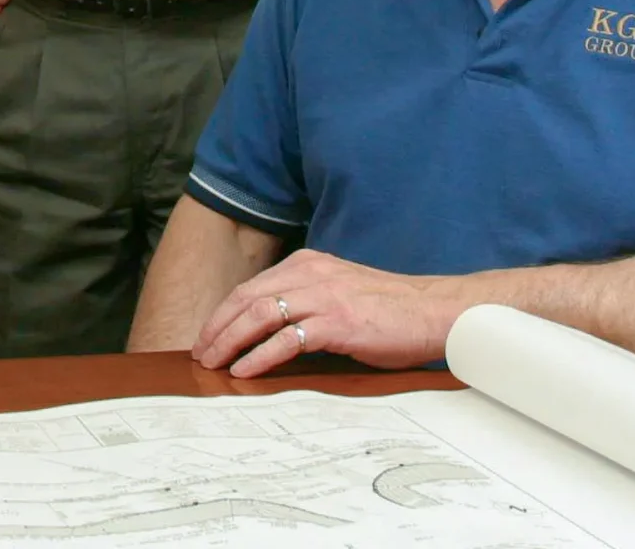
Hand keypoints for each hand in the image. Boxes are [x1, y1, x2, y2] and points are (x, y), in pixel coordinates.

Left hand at [191, 249, 460, 376]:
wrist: (433, 311)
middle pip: (246, 298)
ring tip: (215, 363)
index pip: (252, 287)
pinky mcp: (337, 322)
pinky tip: (246, 370)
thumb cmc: (389, 309)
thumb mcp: (339, 291)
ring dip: (230, 341)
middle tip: (201, 353)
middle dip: (217, 328)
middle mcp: (310, 274)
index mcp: (308, 264)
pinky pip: (286, 339)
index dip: (224, 313)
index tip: (207, 335)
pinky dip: (260, 356)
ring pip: (259, 315)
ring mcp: (323, 296)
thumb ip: (306, 300)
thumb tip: (267, 331)